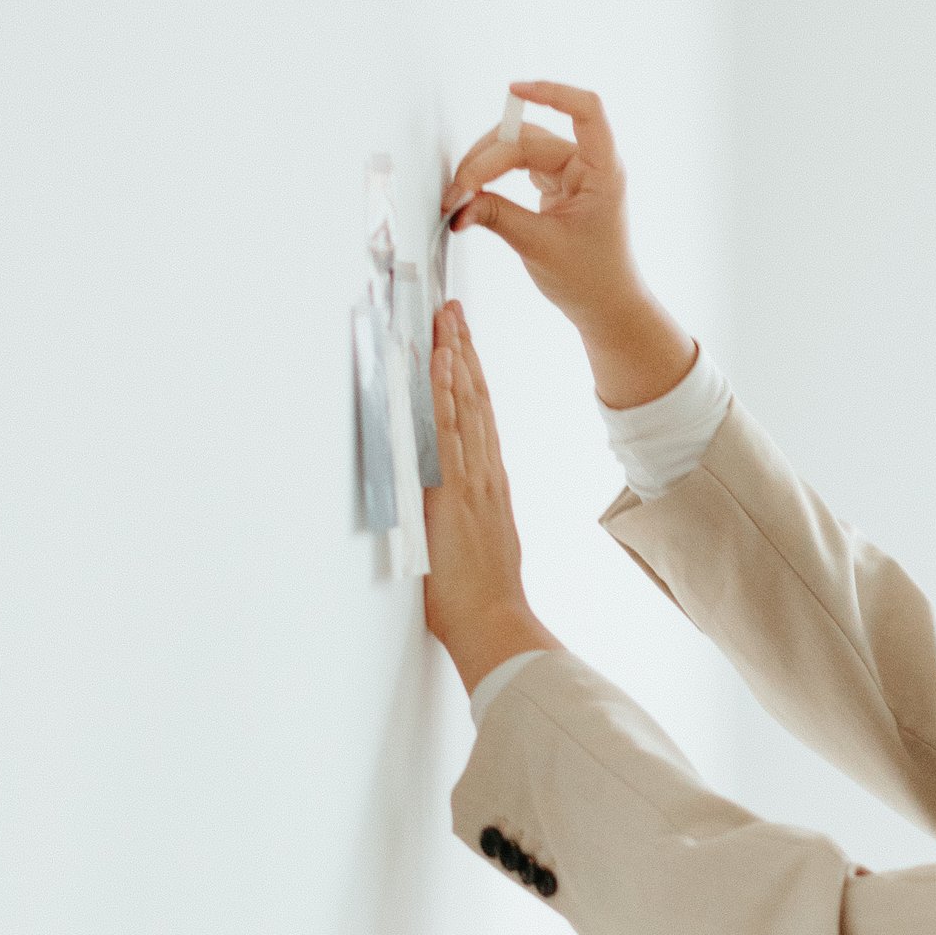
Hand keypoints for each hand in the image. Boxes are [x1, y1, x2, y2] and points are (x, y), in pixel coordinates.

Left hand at [423, 302, 559, 693]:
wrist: (494, 623)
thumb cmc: (479, 598)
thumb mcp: (472, 544)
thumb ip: (461, 513)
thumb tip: (441, 497)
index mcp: (489, 485)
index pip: (479, 416)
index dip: (470, 375)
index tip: (461, 341)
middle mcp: (485, 473)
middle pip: (476, 398)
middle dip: (463, 350)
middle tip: (453, 310)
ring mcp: (473, 478)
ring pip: (465, 404)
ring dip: (454, 357)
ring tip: (447, 318)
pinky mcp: (456, 489)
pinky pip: (449, 428)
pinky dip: (447, 391)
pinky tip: (442, 361)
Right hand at [438, 80, 696, 408]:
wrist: (606, 305)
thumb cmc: (590, 278)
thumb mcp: (538, 246)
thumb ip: (497, 216)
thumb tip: (459, 202)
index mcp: (601, 171)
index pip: (585, 111)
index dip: (552, 92)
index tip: (514, 90)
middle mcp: (587, 164)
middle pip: (529, 137)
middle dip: (487, 158)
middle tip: (457, 193)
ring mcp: (570, 172)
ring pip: (517, 149)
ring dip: (484, 166)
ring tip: (458, 198)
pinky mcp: (553, 183)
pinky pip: (516, 165)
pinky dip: (491, 177)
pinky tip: (471, 194)